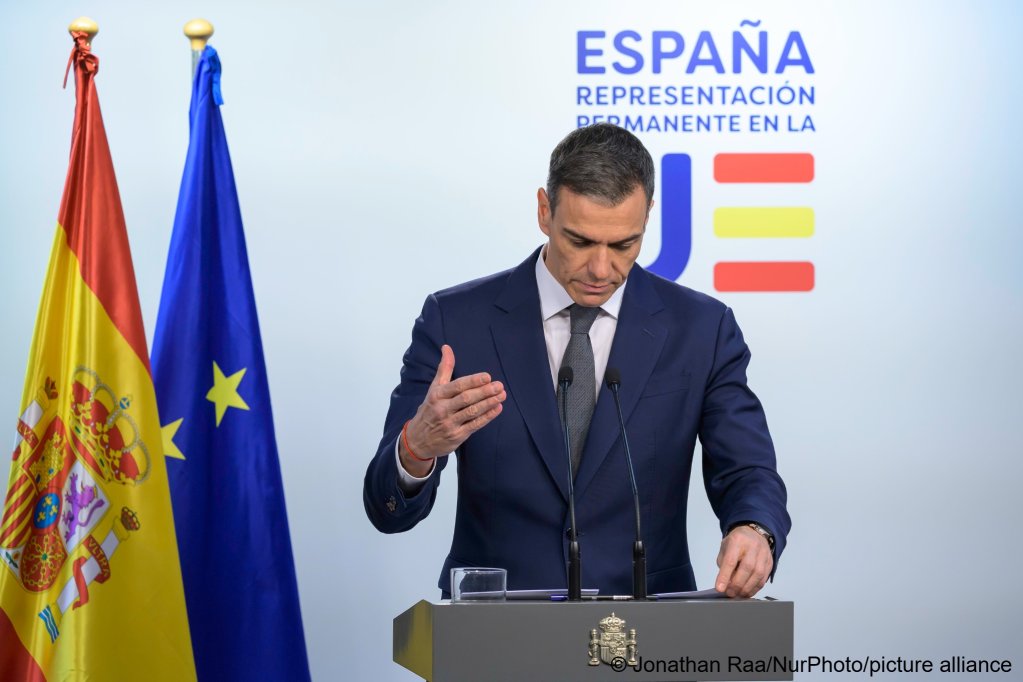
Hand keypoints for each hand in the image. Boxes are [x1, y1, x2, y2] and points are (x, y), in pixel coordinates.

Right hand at [399, 345, 505, 474]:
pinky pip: (474, 425)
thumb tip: (447, 347)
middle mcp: (442, 409)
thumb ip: (444, 368)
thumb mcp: (434, 389)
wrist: (418, 440)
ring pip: (472, 412)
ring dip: (489, 403)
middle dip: (484, 392)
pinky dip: (487, 417)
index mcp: (437, 395)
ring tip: (502, 395)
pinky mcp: (457, 436)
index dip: (473, 381)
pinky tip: (497, 408)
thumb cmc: (429, 410)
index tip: (487, 376)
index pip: (457, 386)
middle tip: (499, 385)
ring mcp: (449, 423)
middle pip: (466, 399)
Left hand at [714, 526, 772, 597]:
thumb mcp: (725, 548)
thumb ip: (724, 564)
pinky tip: (747, 592)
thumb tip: (725, 583)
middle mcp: (753, 546)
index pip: (730, 560)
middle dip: (737, 584)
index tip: (720, 588)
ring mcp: (763, 554)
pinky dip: (755, 588)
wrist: (754, 533)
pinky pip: (764, 579)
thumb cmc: (737, 542)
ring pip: (758, 574)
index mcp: (737, 540)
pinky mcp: (770, 562)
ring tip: (738, 594)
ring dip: (747, 588)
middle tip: (730, 593)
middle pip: (747, 568)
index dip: (724, 576)